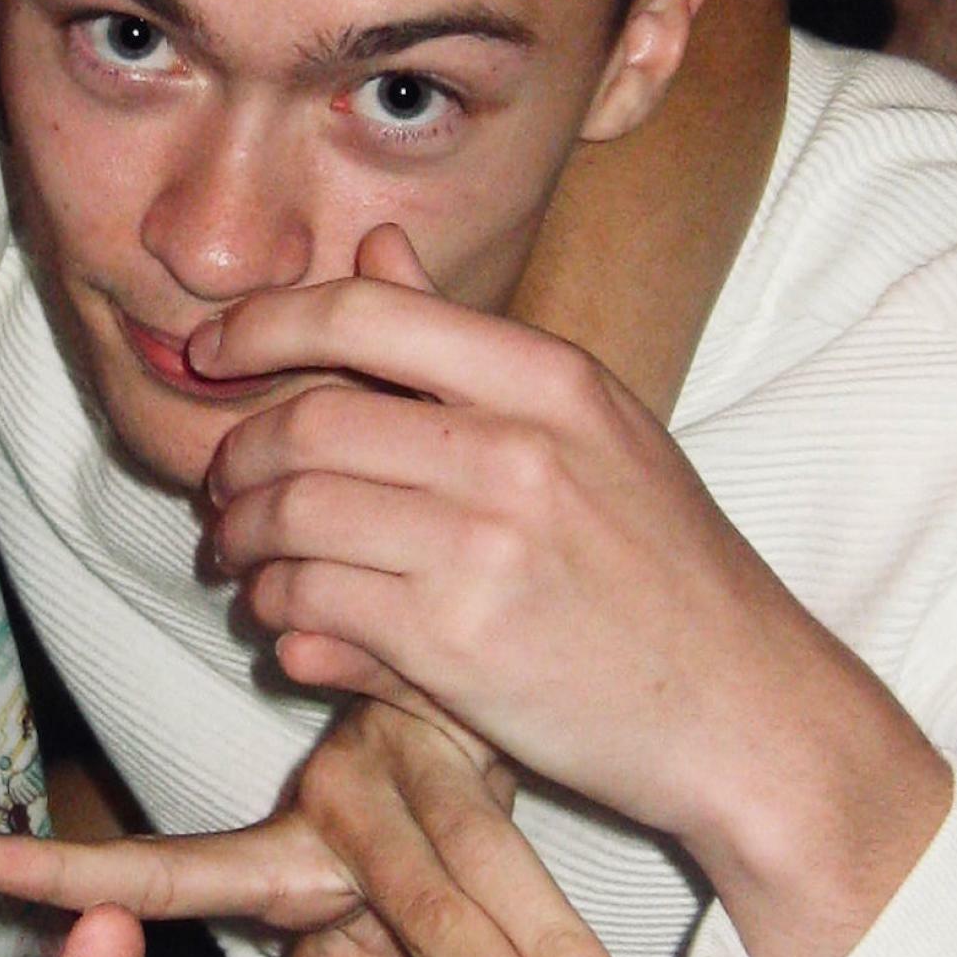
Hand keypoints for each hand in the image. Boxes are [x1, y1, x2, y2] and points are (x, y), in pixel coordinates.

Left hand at [196, 226, 951, 956]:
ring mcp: (483, 549)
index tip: (212, 352)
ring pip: (292, 518)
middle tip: (222, 490)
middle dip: (235, 459)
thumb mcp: (587, 426)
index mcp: (546, 378)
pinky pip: (311, 607)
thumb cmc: (660, 566)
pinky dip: (276, 614)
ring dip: (243, 543)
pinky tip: (287, 624)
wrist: (744, 712)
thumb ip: (464, 345)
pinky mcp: (455, 646)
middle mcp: (514, 450)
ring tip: (243, 560)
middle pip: (305, 424)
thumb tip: (374, 244)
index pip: (363, 313)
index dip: (263, 325)